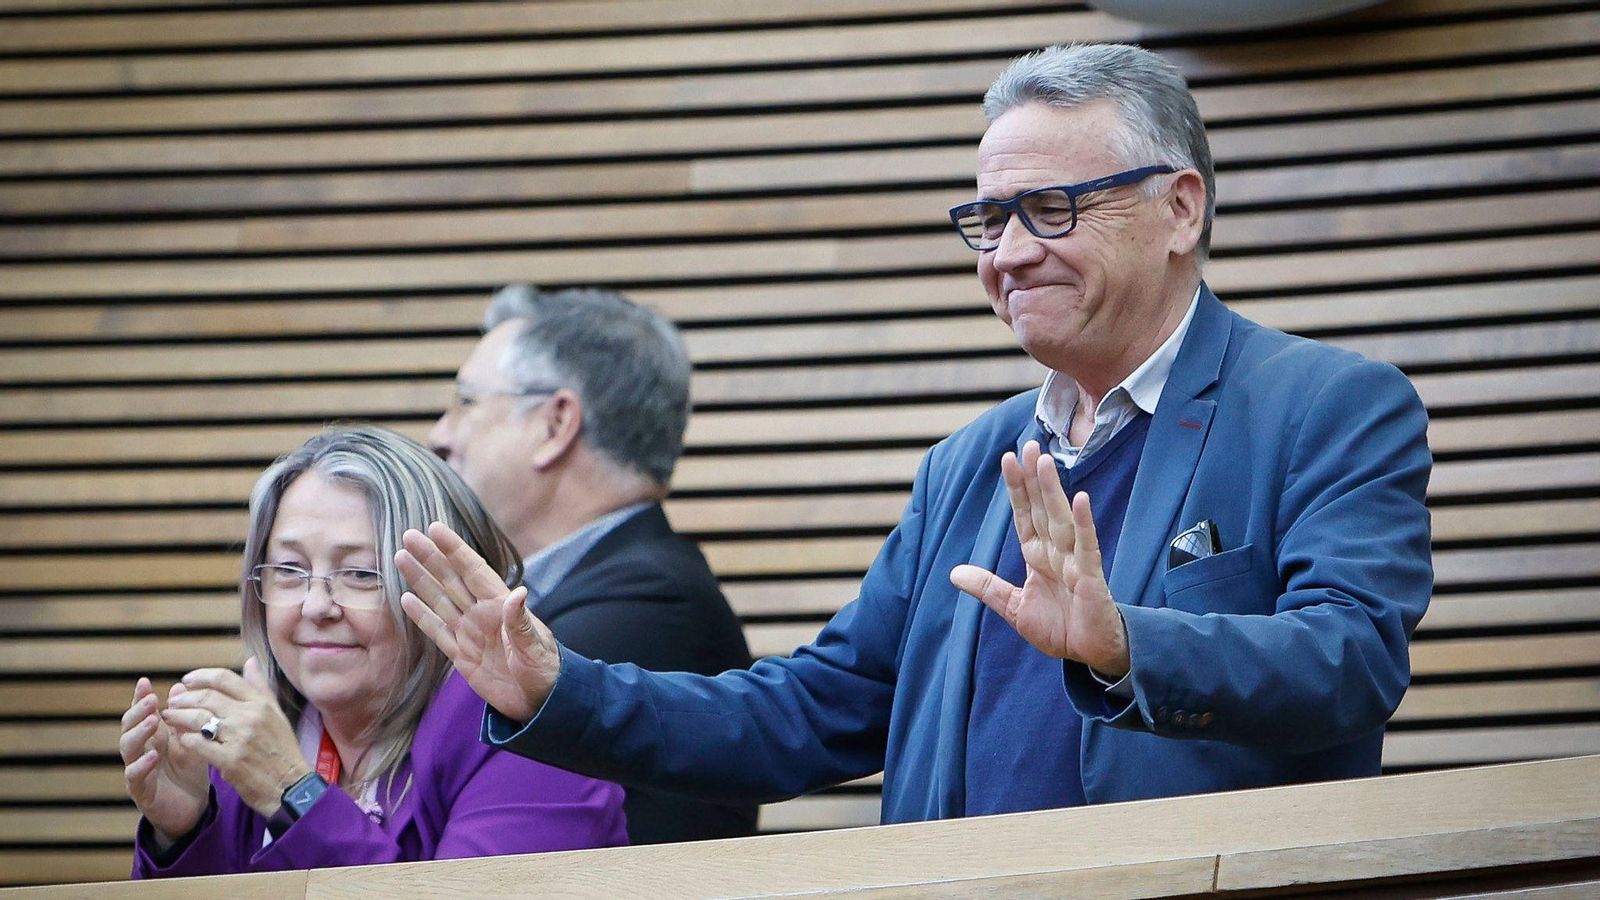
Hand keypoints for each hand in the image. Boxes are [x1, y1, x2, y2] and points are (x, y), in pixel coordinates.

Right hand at [120, 677, 209, 842]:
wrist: (194, 808)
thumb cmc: (190, 771)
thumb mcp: (192, 740)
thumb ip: (185, 717)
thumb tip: (178, 686)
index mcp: (153, 736)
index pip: (142, 713)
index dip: (140, 697)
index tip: (144, 681)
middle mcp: (141, 750)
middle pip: (129, 727)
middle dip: (138, 712)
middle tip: (151, 700)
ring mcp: (138, 770)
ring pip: (128, 748)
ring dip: (138, 733)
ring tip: (152, 722)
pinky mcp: (141, 791)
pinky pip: (135, 777)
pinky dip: (142, 765)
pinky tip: (152, 755)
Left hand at [163, 657, 311, 818]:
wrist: (290, 786)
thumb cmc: (282, 750)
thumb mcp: (277, 714)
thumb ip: (261, 687)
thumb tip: (250, 662)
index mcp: (261, 703)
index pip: (225, 678)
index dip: (200, 676)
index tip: (186, 681)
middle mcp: (250, 717)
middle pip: (207, 697)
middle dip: (184, 697)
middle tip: (173, 701)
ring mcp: (239, 739)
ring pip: (198, 718)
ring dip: (178, 716)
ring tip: (169, 717)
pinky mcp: (230, 761)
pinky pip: (197, 744)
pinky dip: (185, 739)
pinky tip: (182, 739)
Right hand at [397, 522, 559, 722]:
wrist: (540, 704)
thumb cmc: (545, 672)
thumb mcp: (536, 648)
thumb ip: (521, 623)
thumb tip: (518, 592)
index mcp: (501, 606)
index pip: (474, 571)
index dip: (455, 550)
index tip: (436, 528)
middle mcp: (483, 614)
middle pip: (452, 580)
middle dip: (431, 557)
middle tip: (409, 535)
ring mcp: (470, 633)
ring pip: (440, 600)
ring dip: (422, 580)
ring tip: (402, 557)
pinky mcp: (462, 656)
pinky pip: (437, 632)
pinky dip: (422, 616)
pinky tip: (406, 599)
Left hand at [950, 440, 1130, 675]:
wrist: (1090, 654)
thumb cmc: (1059, 628)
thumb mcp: (1014, 608)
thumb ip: (988, 587)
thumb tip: (954, 573)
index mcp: (1037, 556)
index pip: (1024, 516)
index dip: (1016, 489)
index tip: (1008, 459)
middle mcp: (1056, 552)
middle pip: (1042, 509)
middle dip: (1034, 479)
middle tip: (1028, 446)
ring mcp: (1075, 561)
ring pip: (1060, 519)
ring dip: (1053, 491)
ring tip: (1044, 462)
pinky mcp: (1091, 576)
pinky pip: (1086, 546)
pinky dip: (1083, 523)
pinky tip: (1080, 500)